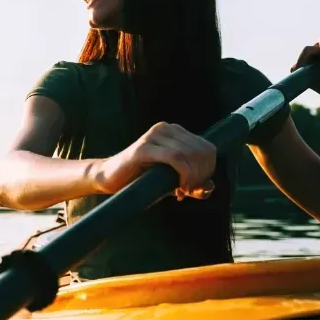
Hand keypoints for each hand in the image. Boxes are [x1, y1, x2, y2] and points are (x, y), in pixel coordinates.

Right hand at [93, 122, 216, 200]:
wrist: (109, 179)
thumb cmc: (141, 180)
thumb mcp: (171, 181)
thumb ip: (192, 184)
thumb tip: (209, 187)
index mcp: (174, 131)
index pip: (207, 148)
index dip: (208, 169)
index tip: (196, 186)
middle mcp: (165, 128)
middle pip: (201, 151)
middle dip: (201, 175)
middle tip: (188, 190)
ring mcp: (153, 135)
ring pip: (189, 153)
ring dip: (192, 177)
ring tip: (181, 191)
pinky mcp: (143, 148)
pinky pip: (174, 157)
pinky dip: (183, 174)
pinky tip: (178, 189)